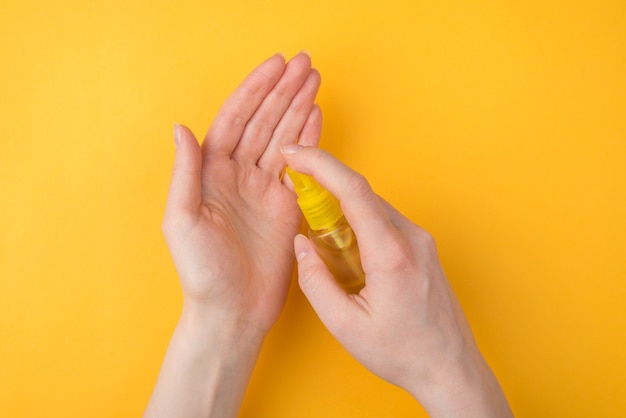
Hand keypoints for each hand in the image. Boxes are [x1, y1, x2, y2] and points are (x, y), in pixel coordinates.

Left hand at [163, 52, 320, 336]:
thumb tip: (181, 128)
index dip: (255, 90)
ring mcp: (264, 190)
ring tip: (315, 80)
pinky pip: (300, 166)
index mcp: (211, 174)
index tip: (276, 66)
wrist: (232, 312)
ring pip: (284, 138)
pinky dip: (310, 140)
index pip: (235, 119)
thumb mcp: (182, 222)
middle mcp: (238, 176)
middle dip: (284, 91)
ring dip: (299, 108)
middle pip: (264, 122)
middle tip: (306, 64)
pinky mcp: (287, 207)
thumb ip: (185, 173)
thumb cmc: (202, 273)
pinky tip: (317, 116)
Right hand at [281, 145, 512, 417]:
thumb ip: (314, 281)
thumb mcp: (345, 326)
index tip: (294, 154)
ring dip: (341, 207)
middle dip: (324, 185)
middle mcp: (412, 238)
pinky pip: (385, 221)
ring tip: (319, 231)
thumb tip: (300, 244)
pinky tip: (346, 246)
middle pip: (362, 194)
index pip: (354, 191)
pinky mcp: (423, 247)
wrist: (450, 367)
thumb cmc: (403, 352)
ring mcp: (421, 241)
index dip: (321, 165)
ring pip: (373, 206)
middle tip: (295, 191)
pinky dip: (358, 221)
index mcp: (392, 255)